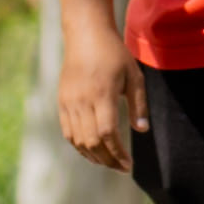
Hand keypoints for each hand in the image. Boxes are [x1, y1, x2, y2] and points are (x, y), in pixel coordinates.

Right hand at [56, 33, 136, 173]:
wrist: (85, 35)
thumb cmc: (114, 54)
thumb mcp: (133, 76)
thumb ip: (138, 105)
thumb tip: (141, 131)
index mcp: (102, 94)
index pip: (107, 133)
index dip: (117, 153)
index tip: (128, 164)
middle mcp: (82, 101)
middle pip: (91, 141)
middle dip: (107, 160)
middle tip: (121, 168)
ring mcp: (69, 102)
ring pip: (77, 140)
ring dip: (93, 156)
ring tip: (108, 163)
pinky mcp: (62, 102)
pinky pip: (68, 132)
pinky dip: (79, 146)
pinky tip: (92, 151)